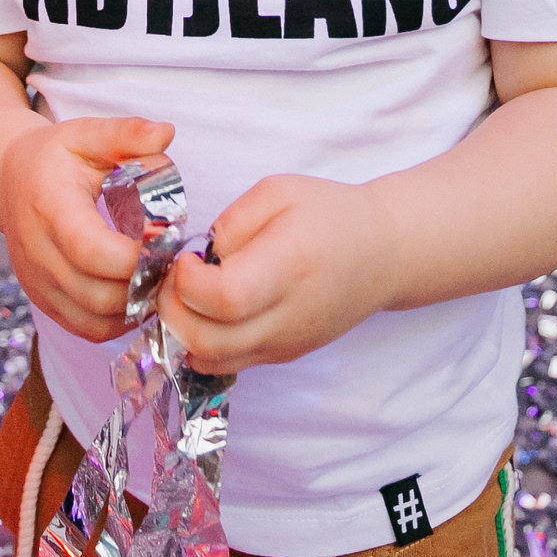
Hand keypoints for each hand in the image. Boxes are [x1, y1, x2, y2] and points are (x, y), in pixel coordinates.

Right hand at [0, 115, 174, 340]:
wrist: (7, 179)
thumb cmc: (55, 157)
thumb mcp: (87, 134)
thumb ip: (126, 134)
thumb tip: (167, 133)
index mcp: (50, 208)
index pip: (93, 252)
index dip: (138, 256)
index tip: (168, 239)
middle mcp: (37, 252)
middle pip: (98, 294)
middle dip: (144, 284)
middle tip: (171, 262)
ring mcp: (37, 281)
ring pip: (94, 320)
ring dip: (134, 306)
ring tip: (157, 277)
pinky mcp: (43, 300)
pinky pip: (86, 329)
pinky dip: (118, 321)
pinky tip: (136, 294)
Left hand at [159, 174, 394, 371]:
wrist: (384, 254)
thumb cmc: (331, 215)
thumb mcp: (279, 192)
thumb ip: (232, 222)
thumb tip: (200, 258)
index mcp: (289, 266)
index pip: (225, 298)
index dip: (187, 282)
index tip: (185, 257)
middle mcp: (290, 315)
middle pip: (210, 341)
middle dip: (172, 310)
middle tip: (175, 278)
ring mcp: (288, 343)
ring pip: (213, 361)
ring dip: (182, 331)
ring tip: (187, 295)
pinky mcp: (285, 355)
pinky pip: (228, 364)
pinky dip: (202, 345)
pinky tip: (204, 313)